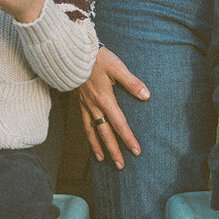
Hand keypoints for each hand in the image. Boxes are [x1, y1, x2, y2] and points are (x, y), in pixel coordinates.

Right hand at [76, 47, 148, 168]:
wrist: (73, 53)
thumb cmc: (97, 58)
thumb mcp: (117, 67)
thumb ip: (131, 82)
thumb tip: (146, 96)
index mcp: (105, 99)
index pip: (119, 124)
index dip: (128, 139)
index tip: (136, 151)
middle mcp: (94, 106)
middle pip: (105, 134)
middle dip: (113, 150)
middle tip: (121, 166)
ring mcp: (85, 105)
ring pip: (91, 132)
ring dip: (98, 147)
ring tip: (103, 160)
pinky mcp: (79, 102)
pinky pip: (83, 123)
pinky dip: (88, 135)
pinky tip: (91, 139)